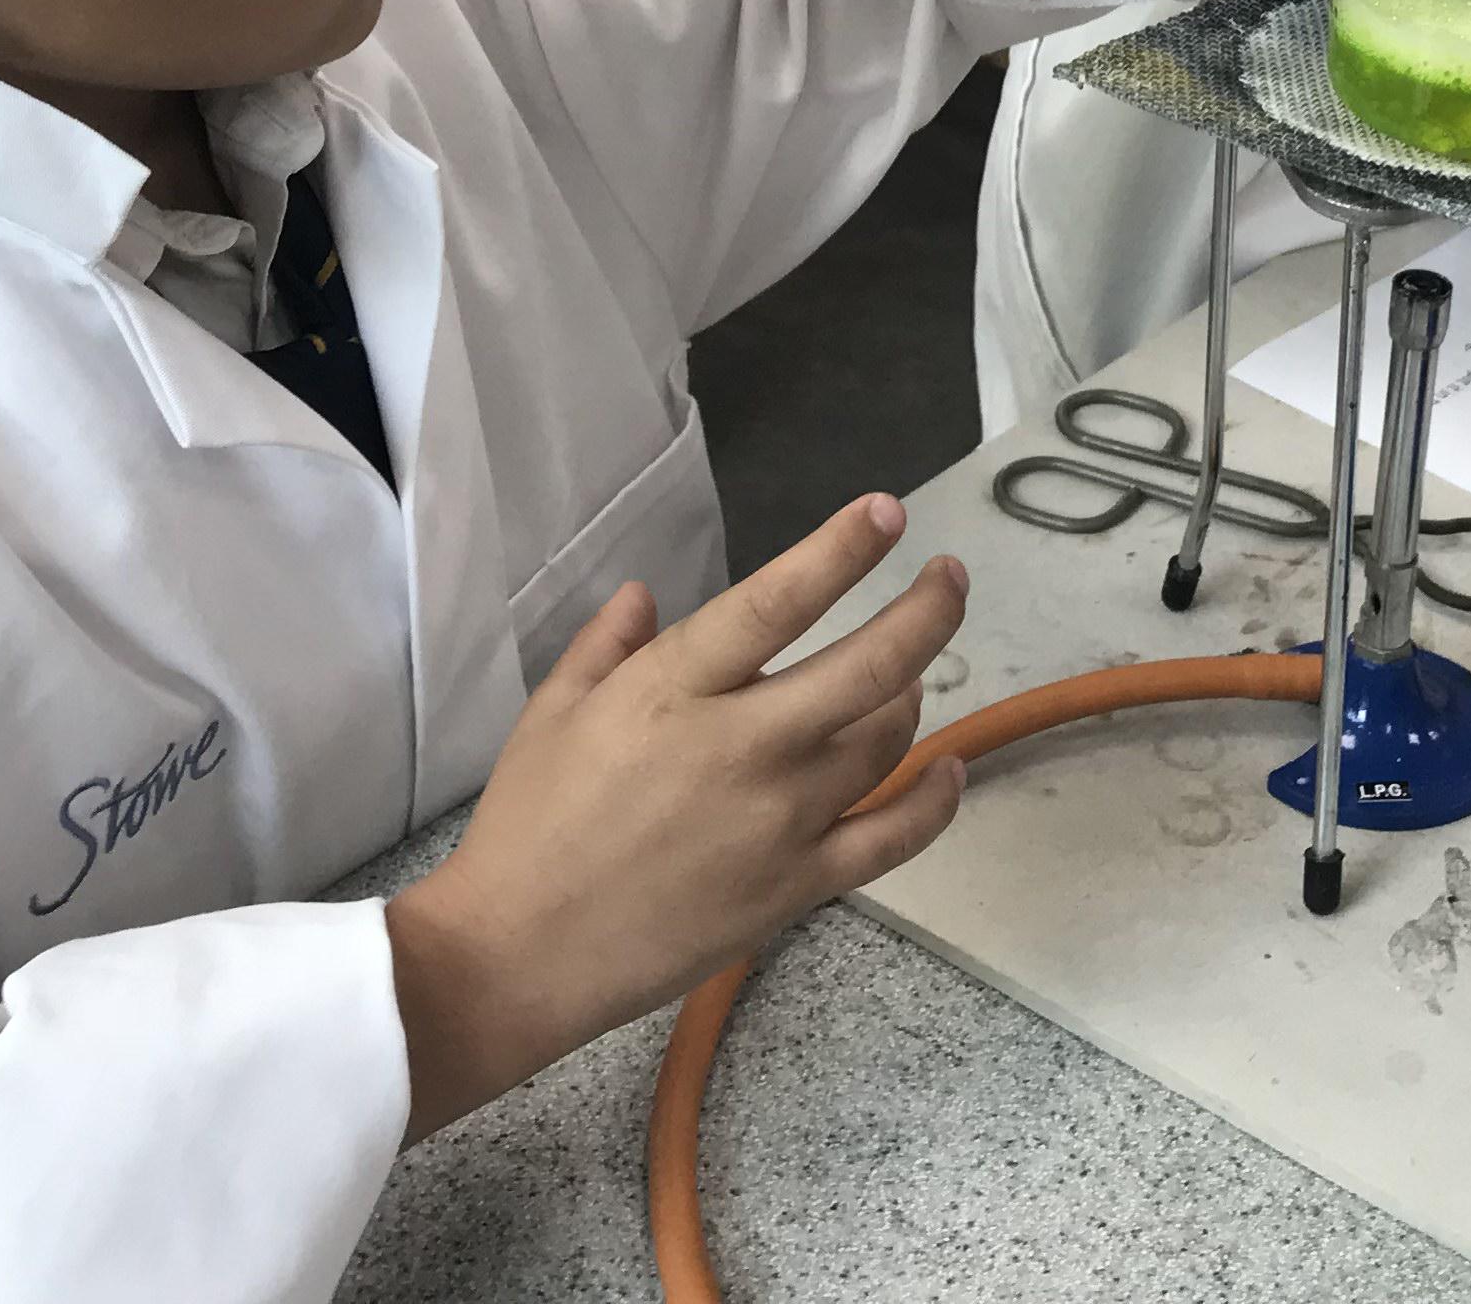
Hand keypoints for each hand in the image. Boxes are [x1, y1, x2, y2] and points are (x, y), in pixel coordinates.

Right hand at [384, 495, 967, 1141]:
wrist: (520, 958)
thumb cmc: (527, 826)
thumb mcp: (550, 713)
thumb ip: (606, 644)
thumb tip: (644, 593)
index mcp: (676, 690)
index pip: (777, 602)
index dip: (841, 551)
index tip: (890, 512)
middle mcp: (746, 746)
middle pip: (870, 667)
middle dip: (927, 610)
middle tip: (949, 579)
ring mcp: (783, 820)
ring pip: (886, 740)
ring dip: (911, 696)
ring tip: (908, 679)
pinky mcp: (800, 886)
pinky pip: (895, 837)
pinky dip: (936, 800)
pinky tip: (951, 772)